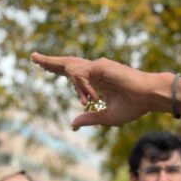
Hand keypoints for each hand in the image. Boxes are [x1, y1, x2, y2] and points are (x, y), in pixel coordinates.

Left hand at [31, 54, 171, 129]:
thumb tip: (72, 124)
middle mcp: (94, 70)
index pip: (71, 73)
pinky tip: (89, 98)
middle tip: (32, 57)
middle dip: (49, 62)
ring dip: (63, 75)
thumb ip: (89, 118)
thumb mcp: (106, 117)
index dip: (56, 69)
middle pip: (67, 64)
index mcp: (95, 81)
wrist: (148, 97)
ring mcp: (97, 66)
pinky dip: (81, 87)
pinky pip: (81, 75)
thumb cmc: (133, 106)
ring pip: (71, 69)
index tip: (43, 66)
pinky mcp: (100, 66)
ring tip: (61, 79)